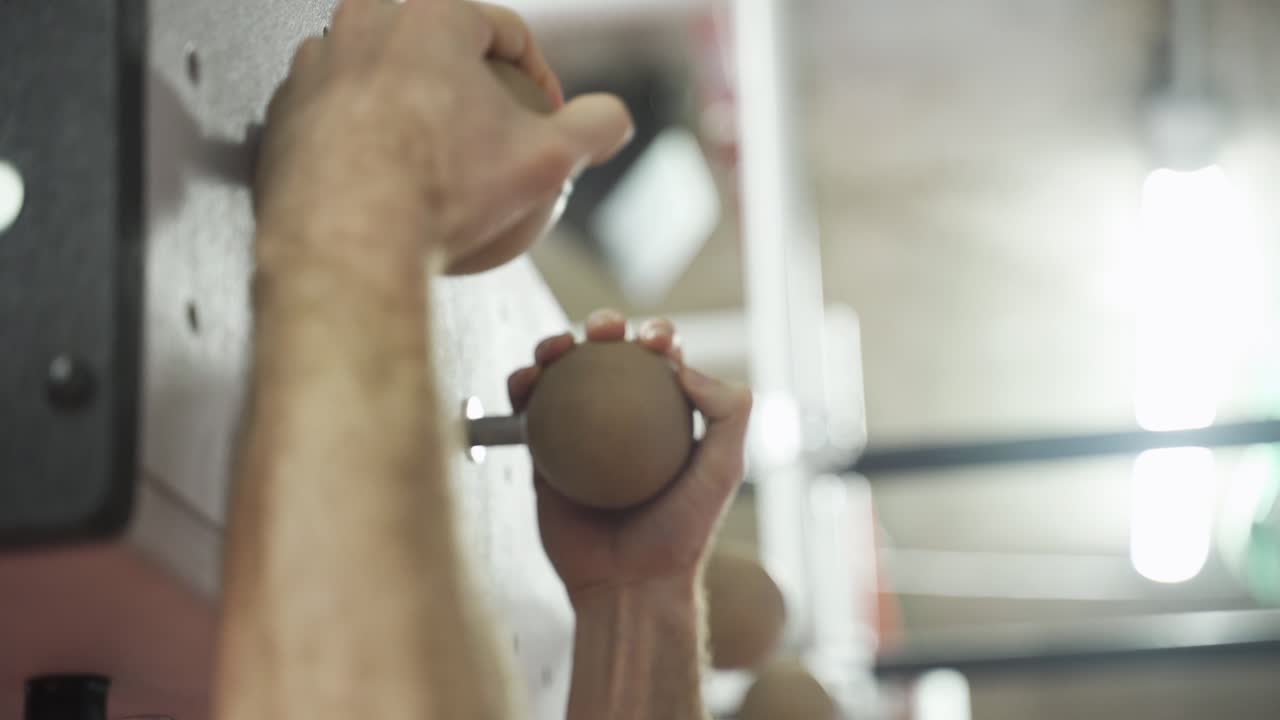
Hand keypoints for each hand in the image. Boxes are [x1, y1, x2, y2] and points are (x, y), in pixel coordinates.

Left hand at [255, 0, 633, 275]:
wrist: (346, 244)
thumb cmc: (444, 193)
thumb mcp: (549, 160)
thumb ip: (594, 128)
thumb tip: (612, 121)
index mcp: (431, 12)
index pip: (504, 30)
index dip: (540, 78)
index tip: (546, 119)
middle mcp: (362, 21)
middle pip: (440, 50)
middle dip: (472, 90)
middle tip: (491, 142)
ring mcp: (314, 64)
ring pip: (386, 80)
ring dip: (417, 114)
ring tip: (439, 168)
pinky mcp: (282, 112)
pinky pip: (339, 119)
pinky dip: (367, 144)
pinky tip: (392, 188)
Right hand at [508, 309, 753, 602]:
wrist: (628, 584)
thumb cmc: (681, 531)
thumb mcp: (723, 468)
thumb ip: (726, 411)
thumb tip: (683, 365)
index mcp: (666, 414)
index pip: (660, 360)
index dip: (657, 334)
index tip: (653, 340)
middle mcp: (622, 418)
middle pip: (606, 356)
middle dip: (604, 325)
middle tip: (602, 329)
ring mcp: (579, 434)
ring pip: (562, 374)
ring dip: (555, 344)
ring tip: (556, 347)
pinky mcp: (544, 453)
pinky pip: (528, 411)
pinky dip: (521, 387)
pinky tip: (524, 382)